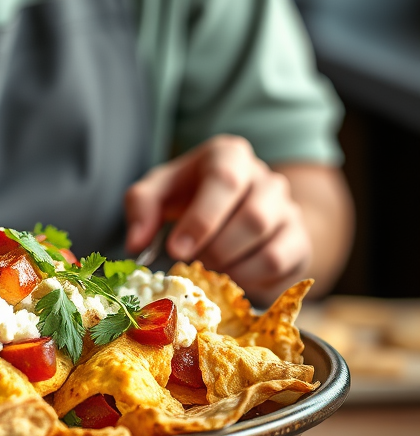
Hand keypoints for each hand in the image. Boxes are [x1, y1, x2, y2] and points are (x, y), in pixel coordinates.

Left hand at [124, 135, 311, 300]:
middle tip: (190, 261)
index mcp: (229, 155)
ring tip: (207, 266)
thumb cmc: (188, 196)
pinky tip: (228, 275)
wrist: (230, 210)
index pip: (225, 180)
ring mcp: (288, 210)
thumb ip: (141, 207)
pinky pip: (280, 268)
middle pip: (253, 218)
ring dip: (231, 268)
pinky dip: (249, 279)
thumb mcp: (157, 191)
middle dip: (215, 250)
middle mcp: (266, 178)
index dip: (201, 219)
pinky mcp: (299, 241)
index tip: (177, 249)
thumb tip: (136, 242)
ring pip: (270, 248)